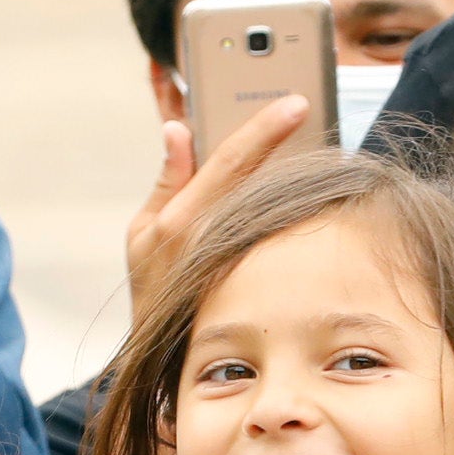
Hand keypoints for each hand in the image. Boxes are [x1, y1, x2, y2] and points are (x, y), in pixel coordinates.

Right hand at [125, 90, 309, 311]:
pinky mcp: (262, 275)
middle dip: (287, 140)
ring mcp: (243, 257)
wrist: (167, 352)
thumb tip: (177, 127)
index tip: (297, 102)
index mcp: (184, 218)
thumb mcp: (143, 230)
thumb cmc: (153, 283)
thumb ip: (167, 178)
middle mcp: (218, 237)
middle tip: (310, 107)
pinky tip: (309, 184)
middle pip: (265, 176)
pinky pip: (282, 229)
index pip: (231, 160)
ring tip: (309, 137)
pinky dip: (293, 202)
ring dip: (294, 168)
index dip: (265, 128)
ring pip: (277, 201)